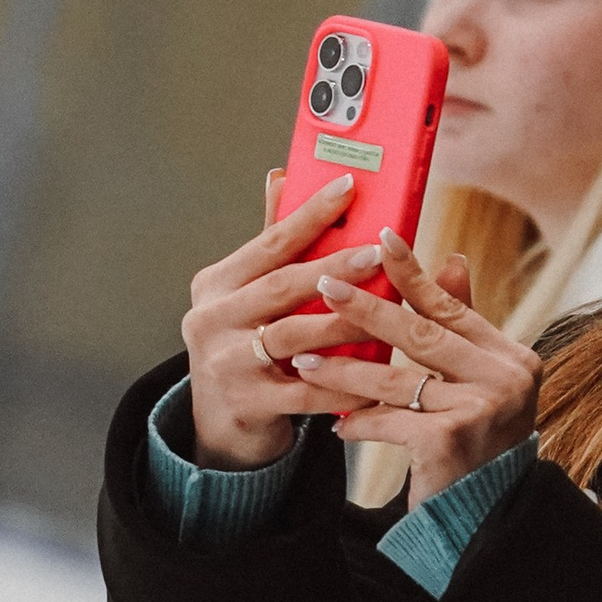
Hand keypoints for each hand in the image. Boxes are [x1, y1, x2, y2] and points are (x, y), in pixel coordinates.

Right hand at [181, 169, 385, 468]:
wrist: (223, 425)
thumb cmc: (247, 347)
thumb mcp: (248, 296)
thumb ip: (272, 244)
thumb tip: (282, 176)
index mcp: (217, 283)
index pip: (270, 241)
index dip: (310, 213)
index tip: (350, 187)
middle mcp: (212, 319)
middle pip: (283, 286)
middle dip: (336, 267)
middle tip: (379, 253)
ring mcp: (226, 363)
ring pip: (297, 337)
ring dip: (347, 324)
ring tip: (390, 314)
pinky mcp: (248, 404)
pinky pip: (308, 392)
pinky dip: (345, 385)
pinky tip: (379, 379)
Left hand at [291, 228, 541, 506]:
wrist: (487, 515)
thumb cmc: (478, 442)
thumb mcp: (478, 381)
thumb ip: (462, 327)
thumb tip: (454, 259)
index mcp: (511, 356)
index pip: (452, 306)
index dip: (414, 272)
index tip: (381, 237)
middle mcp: (505, 378)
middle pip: (421, 334)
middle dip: (366, 308)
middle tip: (323, 284)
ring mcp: (480, 409)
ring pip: (396, 378)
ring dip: (345, 368)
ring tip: (305, 358)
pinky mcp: (449, 441)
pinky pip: (388, 421)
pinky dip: (359, 423)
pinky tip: (337, 426)